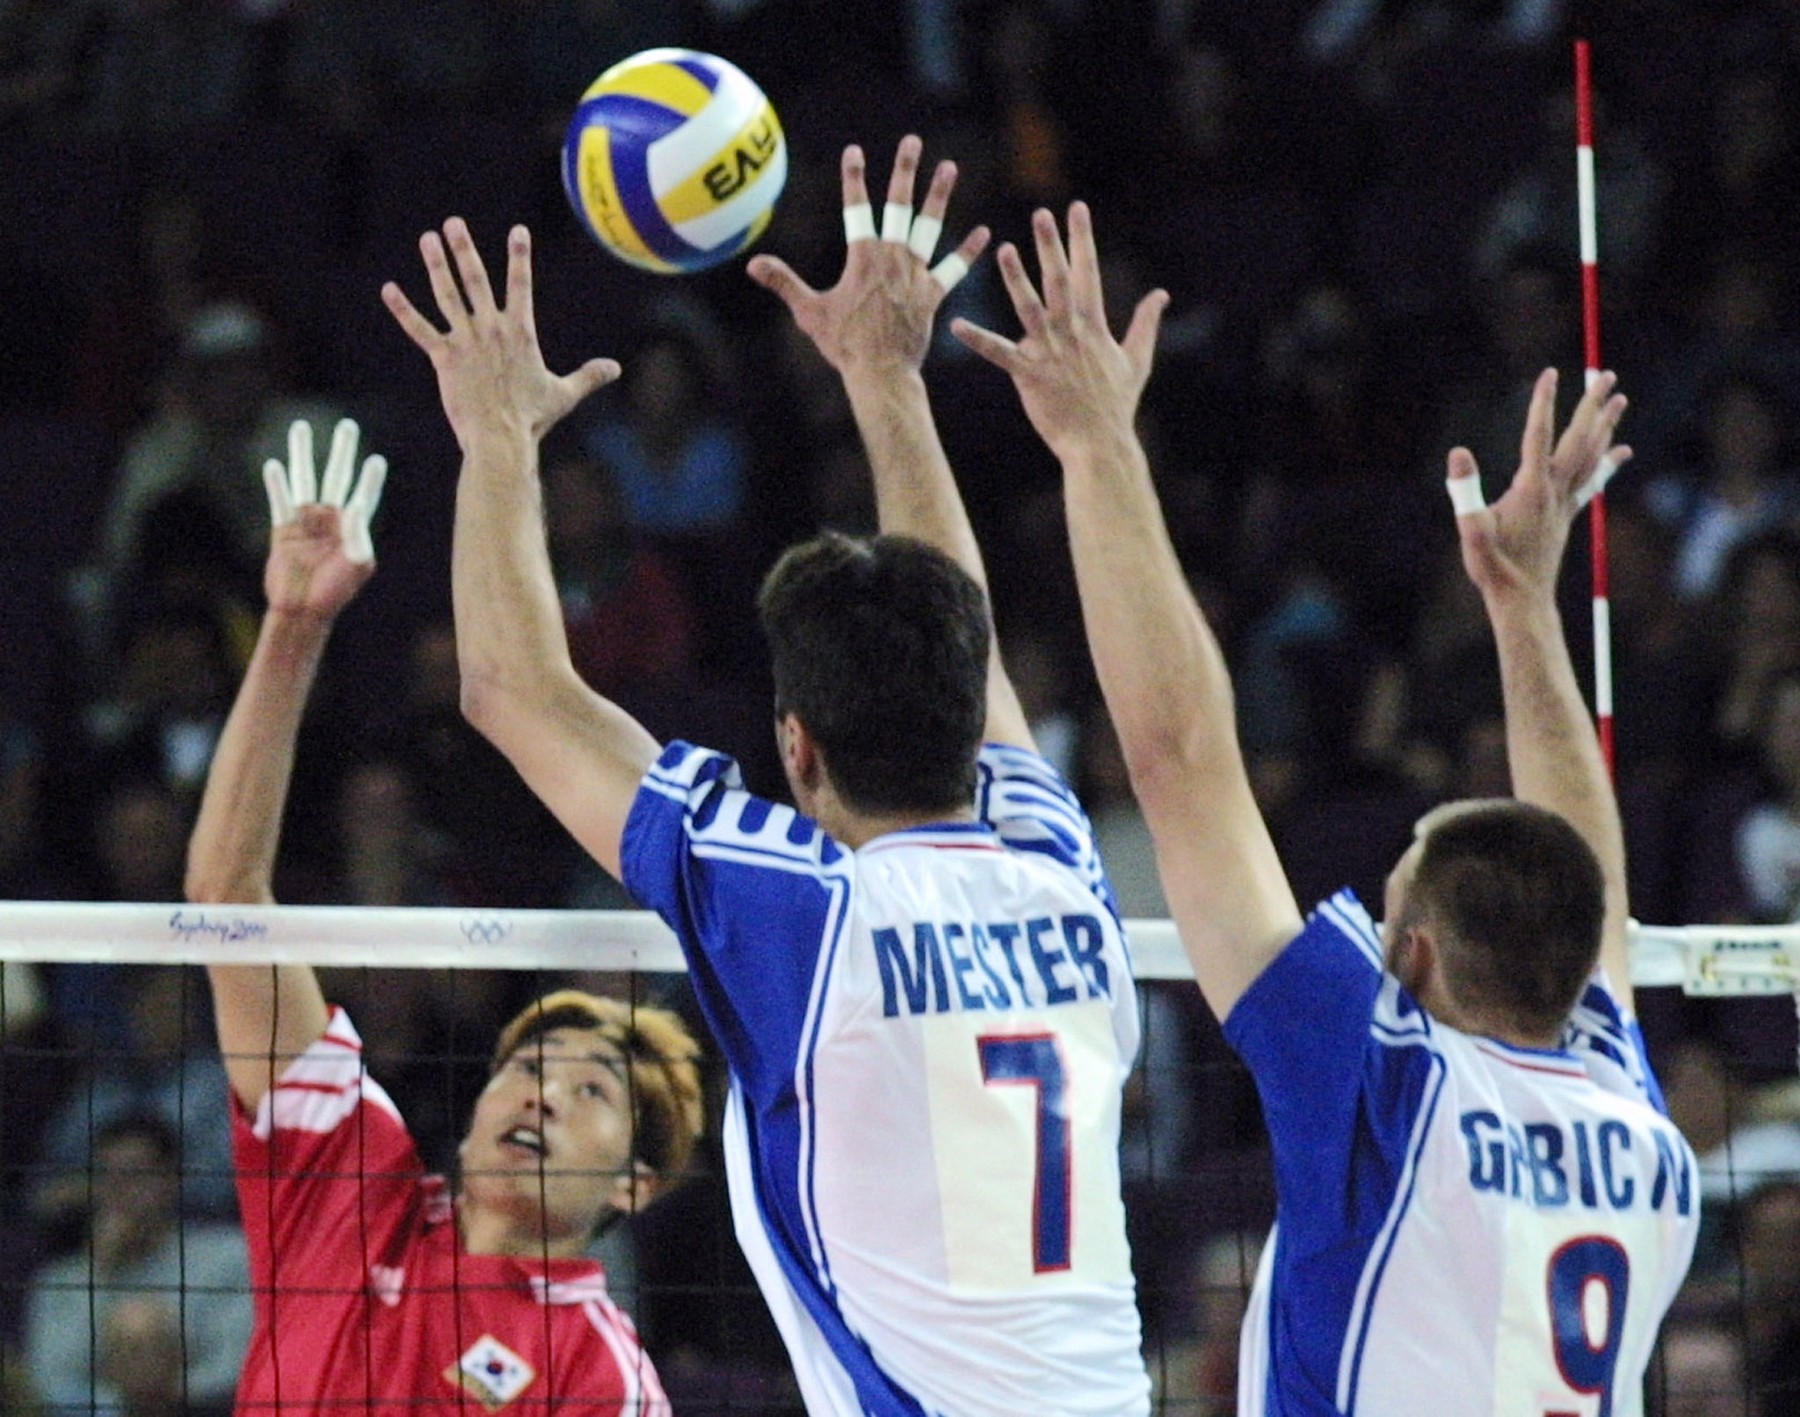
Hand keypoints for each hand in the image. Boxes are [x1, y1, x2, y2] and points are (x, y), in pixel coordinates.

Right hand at [263, 418, 385, 619]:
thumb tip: (354, 505)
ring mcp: (306, 521)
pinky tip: (274, 464)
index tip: (376, 459)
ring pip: (306, 479)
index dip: (370, 479)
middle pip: (336, 476)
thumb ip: (359, 536)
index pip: (364, 496)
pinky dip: (277, 484)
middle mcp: (330, 518)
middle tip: (347, 426)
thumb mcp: (358, 565)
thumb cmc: (336, 592)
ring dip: (303, 453)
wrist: (304, 610)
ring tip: (301, 426)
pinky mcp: (283, 529)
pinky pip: (280, 501)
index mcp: (353, 528)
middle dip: (342, 451)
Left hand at [382, 219, 619, 448]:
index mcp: (520, 333)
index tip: (518, 230)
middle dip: (464, 248)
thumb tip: (616, 369)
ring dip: (436, 265)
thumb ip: (589, 376)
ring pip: (447, 295)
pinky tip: (389, 289)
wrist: (501, 438)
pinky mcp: (443, 359)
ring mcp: (465, 342)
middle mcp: (491, 329)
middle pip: (476, 279)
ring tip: (428, 239)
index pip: (522, 285)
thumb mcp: (565, 394)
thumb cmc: (533, 418)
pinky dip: (403, 309)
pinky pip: (419, 329)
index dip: (520, 256)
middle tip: (453, 223)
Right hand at [747, 135, 987, 375]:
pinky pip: (953, 270)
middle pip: (900, 206)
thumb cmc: (844, 346)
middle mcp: (893, 259)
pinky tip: (984, 234)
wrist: (882, 374)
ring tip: (949, 167)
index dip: (854, 178)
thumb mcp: (810, 312)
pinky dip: (967, 252)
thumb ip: (784, 282)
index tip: (854, 151)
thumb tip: (752, 263)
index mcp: (864, 258)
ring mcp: (915, 275)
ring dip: (939, 196)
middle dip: (905, 171)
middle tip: (912, 142)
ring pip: (930, 227)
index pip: (857, 209)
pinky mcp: (932, 296)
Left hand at [951, 202, 1166, 458]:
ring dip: (1015, 278)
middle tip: (1041, 213)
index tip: (1077, 209)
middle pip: (1059, 281)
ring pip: (1028, 307)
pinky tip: (956, 324)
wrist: (1099, 443)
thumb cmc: (1117, 404)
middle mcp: (1071, 332)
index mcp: (1094, 326)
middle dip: (1050, 245)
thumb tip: (1161, 294)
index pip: (1088, 272)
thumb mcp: (1138, 360)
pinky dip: (977, 339)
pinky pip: (998, 352)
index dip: (1081, 239)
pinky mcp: (1029, 374)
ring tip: (1002, 248)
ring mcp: (1049, 352)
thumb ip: (1145, 323)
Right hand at [1448, 368, 1631, 603]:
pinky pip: (1593, 481)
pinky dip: (1608, 462)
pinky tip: (1621, 451)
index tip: (1550, 373)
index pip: (1539, 435)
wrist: (1522, 599)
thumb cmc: (1494, 567)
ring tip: (1619, 400)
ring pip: (1592, 456)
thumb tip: (1458, 453)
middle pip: (1580, 439)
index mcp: (1531, 489)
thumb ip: (1465, 492)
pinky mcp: (1567, 514)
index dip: (1544, 403)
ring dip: (1606, 426)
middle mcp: (1555, 491)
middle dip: (1593, 406)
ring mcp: (1565, 503)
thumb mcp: (1471, 529)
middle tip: (1608, 375)